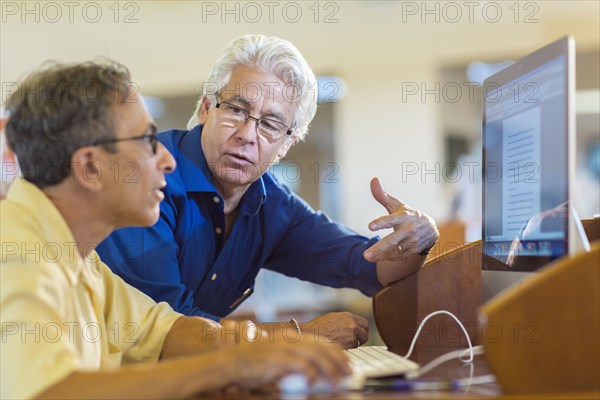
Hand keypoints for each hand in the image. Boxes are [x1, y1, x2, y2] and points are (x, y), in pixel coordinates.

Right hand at [229, 340, 351, 389]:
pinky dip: (311, 374)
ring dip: (330, 369)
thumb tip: (314, 372)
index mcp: (292, 337)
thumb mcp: (278, 358)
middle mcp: (291, 339)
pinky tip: (314, 383)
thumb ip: (295, 360)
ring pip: (317, 355)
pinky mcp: (280, 358)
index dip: (336, 352)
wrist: (234, 362)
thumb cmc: (254, 363)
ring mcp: (286, 348)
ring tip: (338, 381)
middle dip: (339, 360)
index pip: (321, 341)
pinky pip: (302, 365)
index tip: (346, 363)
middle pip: (323, 346)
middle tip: (349, 372)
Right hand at [301, 312, 368, 348]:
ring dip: (354, 344)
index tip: (359, 334)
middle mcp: (351, 324)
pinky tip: (340, 347)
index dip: (362, 330)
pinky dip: (349, 349)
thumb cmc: (317, 327)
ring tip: (343, 344)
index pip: (364, 323)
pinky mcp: (348, 344)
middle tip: (355, 341)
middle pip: (365, 333)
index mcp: (348, 316)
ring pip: (359, 342)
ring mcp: (350, 334)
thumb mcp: (333, 317)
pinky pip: (354, 349)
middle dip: (361, 338)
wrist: (309, 334)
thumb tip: (352, 325)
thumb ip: (345, 320)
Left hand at [363, 177, 438, 262]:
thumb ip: (382, 195)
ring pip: (394, 251)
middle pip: (392, 240)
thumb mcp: (397, 205)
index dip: (381, 223)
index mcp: (403, 217)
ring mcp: (411, 242)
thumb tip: (373, 179)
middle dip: (379, 248)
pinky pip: (397, 256)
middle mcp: (408, 230)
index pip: (391, 219)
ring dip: (381, 255)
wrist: (430, 229)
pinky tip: (376, 257)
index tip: (370, 226)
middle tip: (365, 255)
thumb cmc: (407, 215)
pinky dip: (386, 257)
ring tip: (368, 257)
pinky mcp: (413, 251)